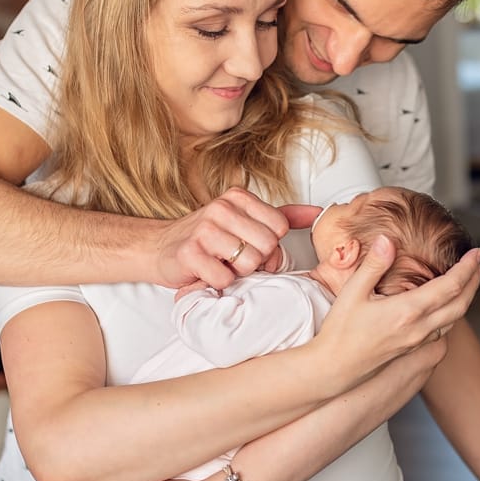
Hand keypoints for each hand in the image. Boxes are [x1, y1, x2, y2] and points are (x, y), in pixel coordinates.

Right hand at [153, 189, 317, 289]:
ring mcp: (204, 230)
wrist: (160, 248)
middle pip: (267, 247)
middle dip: (255, 261)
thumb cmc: (208, 238)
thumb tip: (319, 213)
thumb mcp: (246, 220)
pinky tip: (208, 273)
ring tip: (221, 264)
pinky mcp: (190, 253)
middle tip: (234, 259)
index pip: (279, 228)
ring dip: (237, 272)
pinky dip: (219, 282)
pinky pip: (225, 278)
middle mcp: (221, 208)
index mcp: (238, 198)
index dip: (270, 246)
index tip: (250, 246)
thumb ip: (283, 216)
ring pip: (249, 264)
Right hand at [312, 236, 479, 383]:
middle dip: (474, 281)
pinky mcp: (412, 348)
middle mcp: (419, 328)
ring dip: (466, 298)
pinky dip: (453, 313)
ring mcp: (417, 340)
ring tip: (469, 281)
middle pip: (461, 303)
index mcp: (407, 311)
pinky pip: (442, 329)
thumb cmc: (340, 332)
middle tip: (478, 263)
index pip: (450, 286)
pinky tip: (445, 305)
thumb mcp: (352, 292)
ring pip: (454, 318)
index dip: (467, 267)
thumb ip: (373, 264)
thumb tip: (388, 240)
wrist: (335, 368)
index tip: (476, 252)